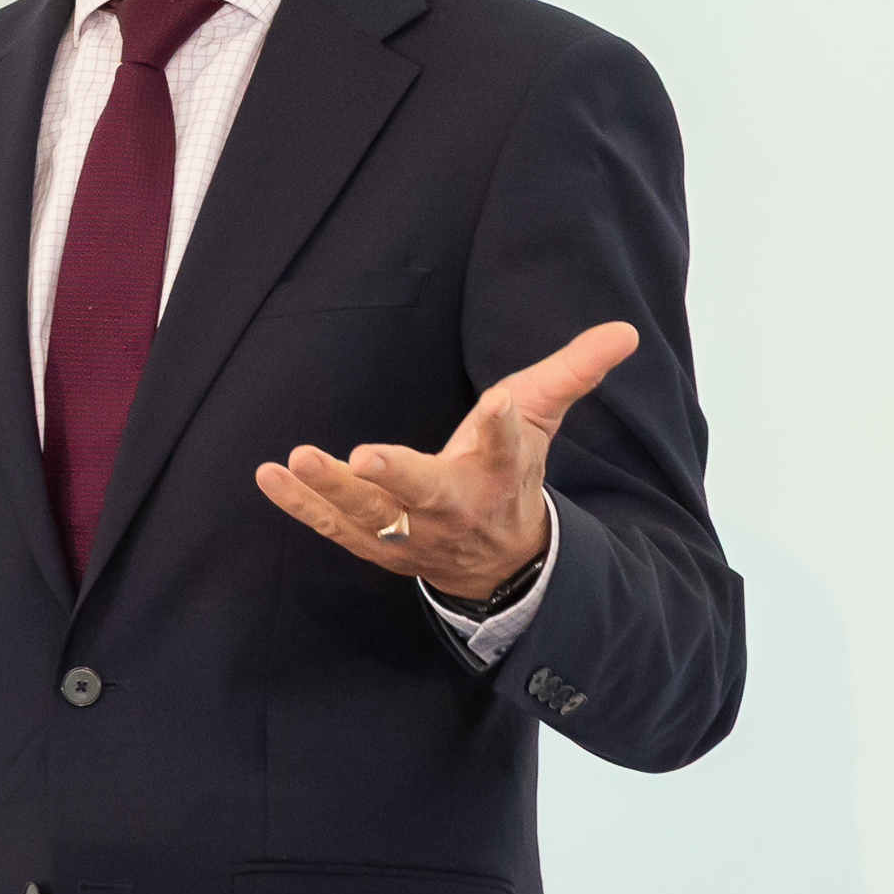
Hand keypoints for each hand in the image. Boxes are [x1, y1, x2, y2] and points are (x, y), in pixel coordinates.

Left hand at [253, 321, 637, 599]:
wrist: (499, 563)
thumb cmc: (510, 473)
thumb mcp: (541, 420)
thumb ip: (575, 372)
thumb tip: (626, 329)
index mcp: (499, 472)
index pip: (507, 448)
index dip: (501, 429)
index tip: (496, 408)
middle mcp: (456, 507)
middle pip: (427, 494)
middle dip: (398, 477)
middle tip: (365, 458)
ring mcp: (413, 533)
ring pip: (371, 517)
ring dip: (330, 491)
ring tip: (294, 459)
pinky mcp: (376, 545)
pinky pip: (333, 526)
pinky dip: (299, 505)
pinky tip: (267, 475)